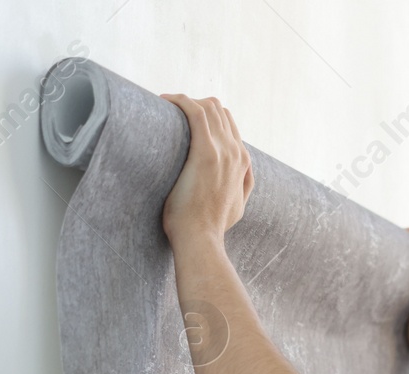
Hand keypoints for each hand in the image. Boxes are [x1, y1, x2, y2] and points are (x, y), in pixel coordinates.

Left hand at [159, 93, 254, 246]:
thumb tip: (242, 172)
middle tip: (170, 114)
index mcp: (242, 162)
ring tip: (164, 107)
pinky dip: (180, 100)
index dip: (206, 115)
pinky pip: (195, 112)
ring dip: (185, 101)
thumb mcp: (238, 206)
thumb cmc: (212, 227)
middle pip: (218, 110)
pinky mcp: (205, 152)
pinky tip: (165, 100)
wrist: (201, 238)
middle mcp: (235, 152)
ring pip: (208, 106)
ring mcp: (222, 150)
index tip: (183, 120)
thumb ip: (243, 185)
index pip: (227, 123)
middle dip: (194, 105)